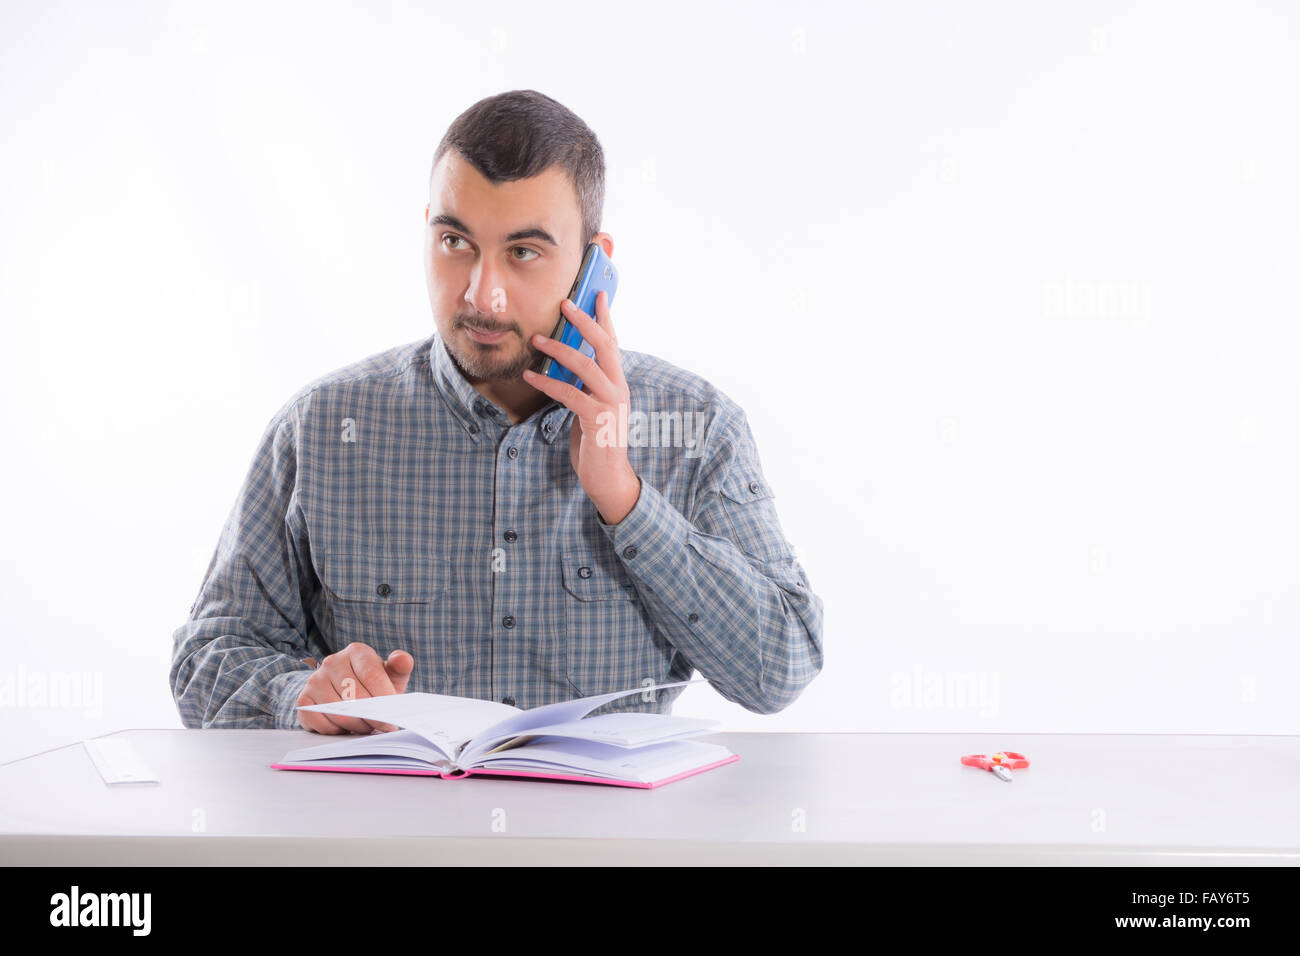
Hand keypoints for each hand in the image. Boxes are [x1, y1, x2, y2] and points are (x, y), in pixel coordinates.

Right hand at [296, 643, 413, 734]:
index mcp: (357, 652)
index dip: (384, 699)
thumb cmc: (372, 684)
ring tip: (365, 726)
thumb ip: (400, 667)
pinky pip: (321, 722)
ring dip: (355, 726)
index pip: (372, 675)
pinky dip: (336, 730)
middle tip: (381, 726)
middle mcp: (332, 662)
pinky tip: (345, 727)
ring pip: (338, 712)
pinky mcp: (304, 699)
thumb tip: (402, 658)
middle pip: (355, 696)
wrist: (344, 692)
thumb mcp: (390, 675)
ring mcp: (315, 680)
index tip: (393, 716)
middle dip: (372, 717)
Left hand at [522, 291, 641, 523]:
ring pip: (586, 365)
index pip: (613, 343)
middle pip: (604, 345)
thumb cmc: (596, 443)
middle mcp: (619, 388)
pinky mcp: (597, 420)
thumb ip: (583, 387)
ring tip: (536, 339)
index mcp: (618, 383)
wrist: (609, 479)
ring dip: (559, 349)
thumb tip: (562, 364)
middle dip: (585, 321)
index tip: (597, 294)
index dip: (605, 318)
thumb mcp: (590, 408)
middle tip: (566, 302)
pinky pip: (569, 394)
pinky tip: (530, 375)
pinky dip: (548, 382)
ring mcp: (611, 403)